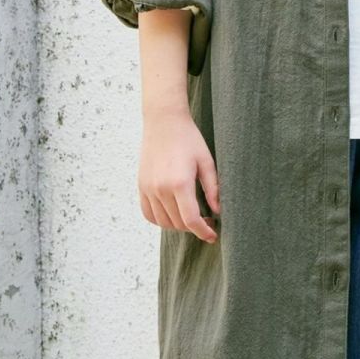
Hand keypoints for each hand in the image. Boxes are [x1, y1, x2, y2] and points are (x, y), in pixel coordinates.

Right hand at [137, 111, 220, 242]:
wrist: (164, 122)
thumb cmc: (189, 139)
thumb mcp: (207, 162)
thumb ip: (213, 189)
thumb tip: (218, 211)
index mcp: (180, 183)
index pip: (190, 220)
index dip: (203, 232)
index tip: (213, 236)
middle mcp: (161, 189)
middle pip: (177, 223)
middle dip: (194, 228)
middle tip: (207, 221)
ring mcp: (148, 189)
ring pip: (163, 222)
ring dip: (178, 225)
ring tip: (191, 216)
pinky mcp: (141, 186)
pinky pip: (148, 214)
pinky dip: (161, 220)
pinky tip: (173, 214)